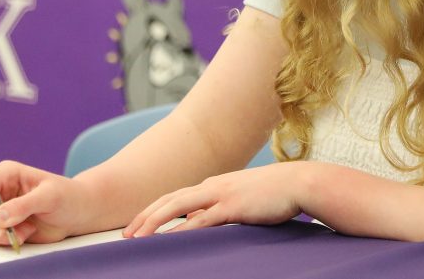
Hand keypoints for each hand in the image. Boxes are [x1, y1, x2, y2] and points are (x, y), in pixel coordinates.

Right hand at [0, 160, 86, 245]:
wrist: (78, 212)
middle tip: (11, 236)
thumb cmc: (68, 197)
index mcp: (8, 173)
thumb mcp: (50, 197)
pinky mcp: (3, 223)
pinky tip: (25, 234)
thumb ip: (24, 206)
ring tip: (27, 231)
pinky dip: (4, 240)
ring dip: (1, 234)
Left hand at [123, 162, 308, 236]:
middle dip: (145, 217)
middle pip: (169, 200)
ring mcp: (221, 194)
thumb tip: (202, 223)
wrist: (298, 183)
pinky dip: (181, 229)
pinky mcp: (232, 206)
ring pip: (178, 206)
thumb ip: (221, 210)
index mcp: (213, 185)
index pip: (175, 197)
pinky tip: (168, 239)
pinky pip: (201, 219)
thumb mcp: (241, 200)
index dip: (154, 211)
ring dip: (154, 222)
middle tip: (126, 235)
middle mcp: (212, 186)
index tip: (137, 226)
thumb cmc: (273, 194)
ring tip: (137, 237)